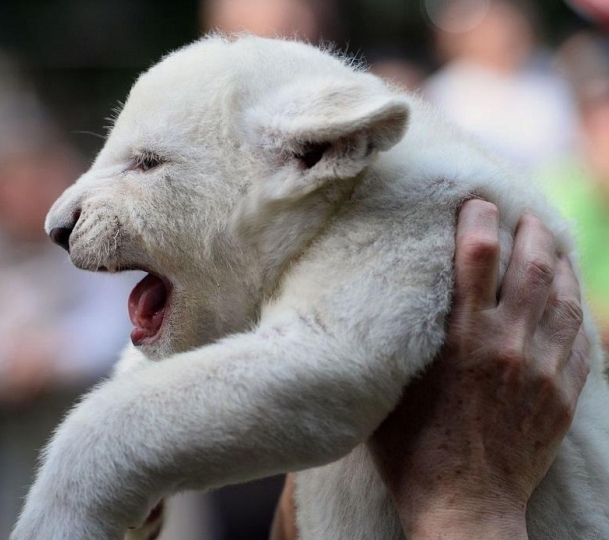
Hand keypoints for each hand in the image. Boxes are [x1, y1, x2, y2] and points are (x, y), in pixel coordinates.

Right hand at [368, 200, 589, 538]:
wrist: (464, 506)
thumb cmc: (412, 451)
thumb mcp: (391, 389)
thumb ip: (404, 342)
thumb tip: (395, 303)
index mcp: (461, 341)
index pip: (478, 258)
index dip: (480, 221)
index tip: (477, 204)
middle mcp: (508, 347)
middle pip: (531, 267)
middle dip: (530, 231)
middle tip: (523, 215)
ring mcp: (543, 371)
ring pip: (563, 297)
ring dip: (559, 262)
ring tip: (550, 242)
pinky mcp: (563, 395)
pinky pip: (581, 337)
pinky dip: (577, 305)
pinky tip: (569, 292)